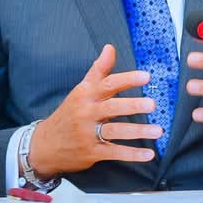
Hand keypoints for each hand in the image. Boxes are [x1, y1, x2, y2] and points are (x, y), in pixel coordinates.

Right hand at [28, 44, 162, 177]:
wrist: (45, 145)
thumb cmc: (68, 113)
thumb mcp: (80, 90)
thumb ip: (98, 70)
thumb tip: (110, 48)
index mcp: (85, 95)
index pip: (108, 83)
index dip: (127, 79)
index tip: (146, 76)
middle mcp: (86, 113)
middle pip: (112, 107)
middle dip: (133, 105)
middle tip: (152, 104)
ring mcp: (88, 134)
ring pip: (115, 131)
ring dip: (138, 131)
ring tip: (158, 130)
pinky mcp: (92, 152)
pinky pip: (114, 153)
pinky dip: (132, 154)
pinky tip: (148, 154)